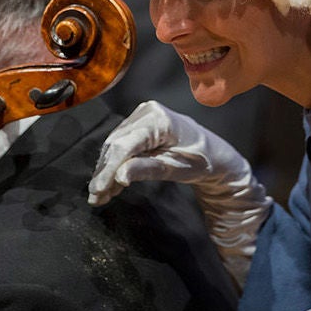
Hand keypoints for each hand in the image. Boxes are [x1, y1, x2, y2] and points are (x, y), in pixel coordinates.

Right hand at [88, 102, 271, 290]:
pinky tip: (111, 183)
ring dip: (107, 171)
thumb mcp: (175, 168)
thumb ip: (146, 169)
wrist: (214, 155)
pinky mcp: (139, 125)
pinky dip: (115, 165)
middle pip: (116, 145)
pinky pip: (121, 146)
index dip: (108, 169)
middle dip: (105, 173)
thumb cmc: (200, 161)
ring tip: (101, 196)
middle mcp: (147, 112)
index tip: (98, 190)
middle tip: (96, 198)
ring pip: (115, 146)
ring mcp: (141, 116)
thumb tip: (118, 177)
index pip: (125, 145)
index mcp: (158, 118)